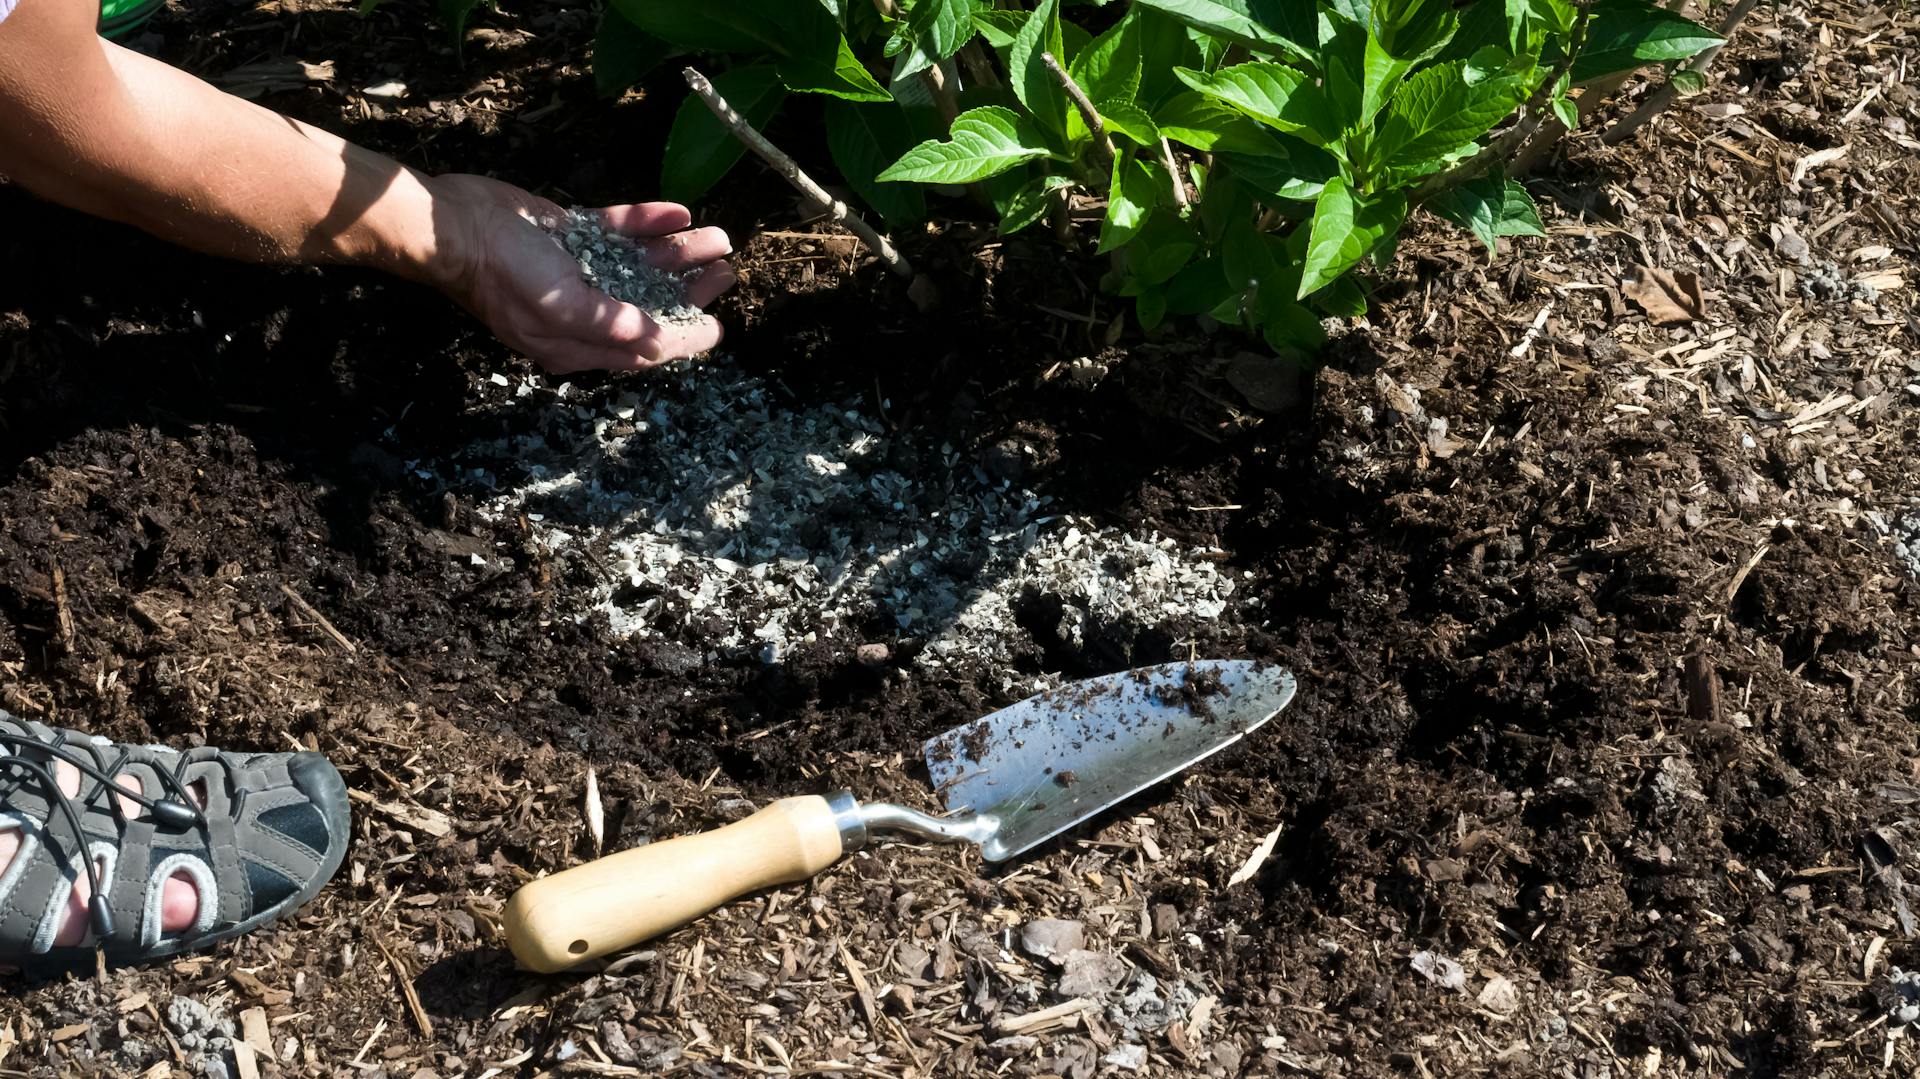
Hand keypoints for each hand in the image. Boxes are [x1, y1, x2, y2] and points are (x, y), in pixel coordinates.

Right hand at [425, 174, 735, 372]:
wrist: (452, 223)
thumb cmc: (503, 270)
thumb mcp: (560, 306)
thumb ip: (612, 325)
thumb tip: (658, 342)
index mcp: (576, 341)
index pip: (642, 346)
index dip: (682, 338)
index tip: (717, 327)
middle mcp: (580, 310)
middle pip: (648, 303)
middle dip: (690, 290)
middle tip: (727, 273)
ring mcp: (574, 269)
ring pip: (638, 265)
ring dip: (678, 253)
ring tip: (718, 238)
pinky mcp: (566, 234)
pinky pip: (616, 231)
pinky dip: (647, 223)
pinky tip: (679, 213)